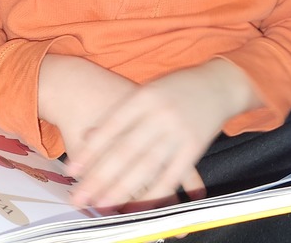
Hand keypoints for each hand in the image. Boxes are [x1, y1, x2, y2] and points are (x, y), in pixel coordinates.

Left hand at [41, 57, 259, 209]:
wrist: (219, 83)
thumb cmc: (175, 88)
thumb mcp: (147, 90)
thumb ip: (121, 113)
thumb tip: (88, 136)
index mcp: (145, 97)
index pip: (111, 127)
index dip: (90, 151)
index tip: (71, 172)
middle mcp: (160, 114)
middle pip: (125, 151)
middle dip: (100, 177)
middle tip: (79, 198)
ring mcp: (179, 132)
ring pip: (146, 166)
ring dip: (123, 189)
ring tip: (102, 206)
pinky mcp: (195, 147)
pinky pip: (172, 175)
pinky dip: (156, 194)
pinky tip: (140, 207)